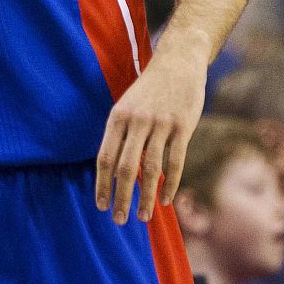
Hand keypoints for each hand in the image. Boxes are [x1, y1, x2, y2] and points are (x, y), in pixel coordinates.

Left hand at [95, 55, 204, 223]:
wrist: (177, 64)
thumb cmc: (148, 91)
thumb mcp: (126, 107)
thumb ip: (120, 136)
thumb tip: (114, 170)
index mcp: (116, 118)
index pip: (104, 158)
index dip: (101, 184)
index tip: (100, 205)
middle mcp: (136, 122)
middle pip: (124, 168)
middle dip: (121, 197)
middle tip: (119, 220)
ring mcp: (160, 125)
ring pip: (151, 169)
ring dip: (146, 196)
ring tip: (144, 217)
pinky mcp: (183, 127)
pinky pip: (175, 162)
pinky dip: (170, 184)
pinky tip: (166, 200)